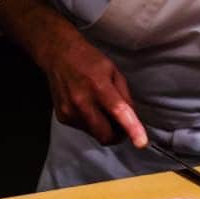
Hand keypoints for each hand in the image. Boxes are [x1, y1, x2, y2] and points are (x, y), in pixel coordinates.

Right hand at [0, 0, 147, 147]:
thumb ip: (125, 97)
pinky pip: (84, 129)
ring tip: (100, 110)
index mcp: (99, 85)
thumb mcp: (114, 72)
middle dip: (117, 136)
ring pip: (95, 134)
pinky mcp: (62, 117)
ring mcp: (70, 111)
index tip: (141, 142)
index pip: (118, 110)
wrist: (58, 55)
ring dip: (103, 128)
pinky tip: (87, 108)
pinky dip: (91, 124)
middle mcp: (82, 101)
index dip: (132, 128)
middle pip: (105, 134)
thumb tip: (132, 119)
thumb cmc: (89, 61)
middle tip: (121, 126)